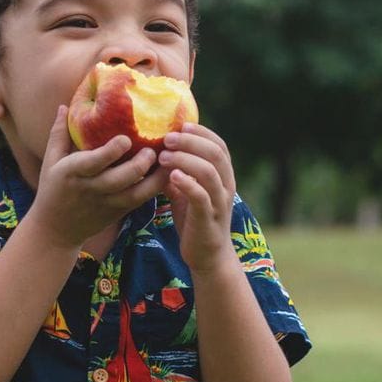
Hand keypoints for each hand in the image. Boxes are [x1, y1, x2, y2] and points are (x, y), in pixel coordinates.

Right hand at [29, 105, 169, 248]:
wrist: (56, 230)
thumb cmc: (52, 189)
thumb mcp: (50, 161)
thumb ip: (59, 134)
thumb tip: (64, 105)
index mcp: (72, 172)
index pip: (94, 162)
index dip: (112, 151)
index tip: (126, 138)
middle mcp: (91, 189)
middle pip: (121, 179)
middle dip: (140, 164)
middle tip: (153, 149)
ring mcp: (107, 202)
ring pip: (137, 193)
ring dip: (155, 177)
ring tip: (167, 160)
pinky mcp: (119, 212)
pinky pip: (141, 200)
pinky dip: (156, 187)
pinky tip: (167, 172)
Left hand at [158, 123, 237, 272]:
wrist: (207, 256)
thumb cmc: (194, 219)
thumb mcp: (186, 191)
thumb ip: (177, 171)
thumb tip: (156, 150)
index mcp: (223, 176)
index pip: (219, 145)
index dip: (202, 132)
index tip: (180, 125)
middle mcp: (225, 186)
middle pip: (215, 153)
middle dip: (191, 142)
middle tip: (166, 138)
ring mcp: (219, 202)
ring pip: (209, 172)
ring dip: (185, 159)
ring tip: (163, 156)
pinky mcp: (209, 218)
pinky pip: (202, 197)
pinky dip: (187, 183)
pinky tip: (171, 176)